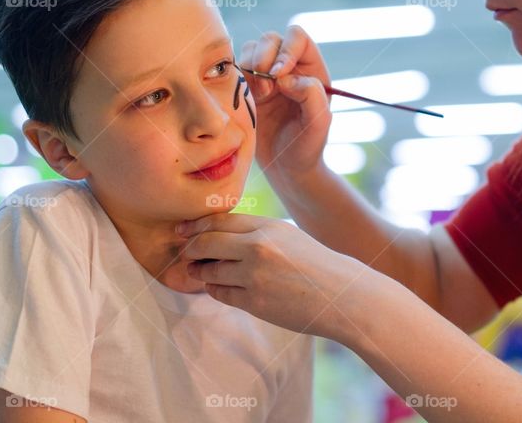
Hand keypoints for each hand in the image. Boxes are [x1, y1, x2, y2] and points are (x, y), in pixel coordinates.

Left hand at [178, 213, 373, 339]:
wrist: (339, 294)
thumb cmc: (315, 264)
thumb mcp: (287, 236)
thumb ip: (255, 233)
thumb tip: (217, 235)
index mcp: (268, 226)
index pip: (219, 220)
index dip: (195, 225)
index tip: (182, 230)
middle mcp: (258, 247)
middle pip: (206, 243)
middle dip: (191, 249)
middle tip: (186, 253)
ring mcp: (254, 275)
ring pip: (209, 270)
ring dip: (200, 271)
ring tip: (199, 270)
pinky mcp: (253, 301)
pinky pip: (220, 293)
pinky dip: (215, 289)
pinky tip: (218, 285)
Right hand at [238, 26, 332, 180]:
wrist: (285, 168)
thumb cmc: (307, 146)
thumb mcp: (319, 123)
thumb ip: (311, 95)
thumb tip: (286, 78)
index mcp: (310, 69)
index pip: (297, 38)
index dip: (287, 49)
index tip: (280, 74)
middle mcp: (288, 67)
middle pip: (271, 39)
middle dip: (264, 56)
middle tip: (266, 87)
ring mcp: (264, 76)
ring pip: (250, 49)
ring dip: (249, 66)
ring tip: (259, 95)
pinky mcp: (245, 88)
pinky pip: (234, 69)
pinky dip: (235, 76)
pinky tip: (243, 96)